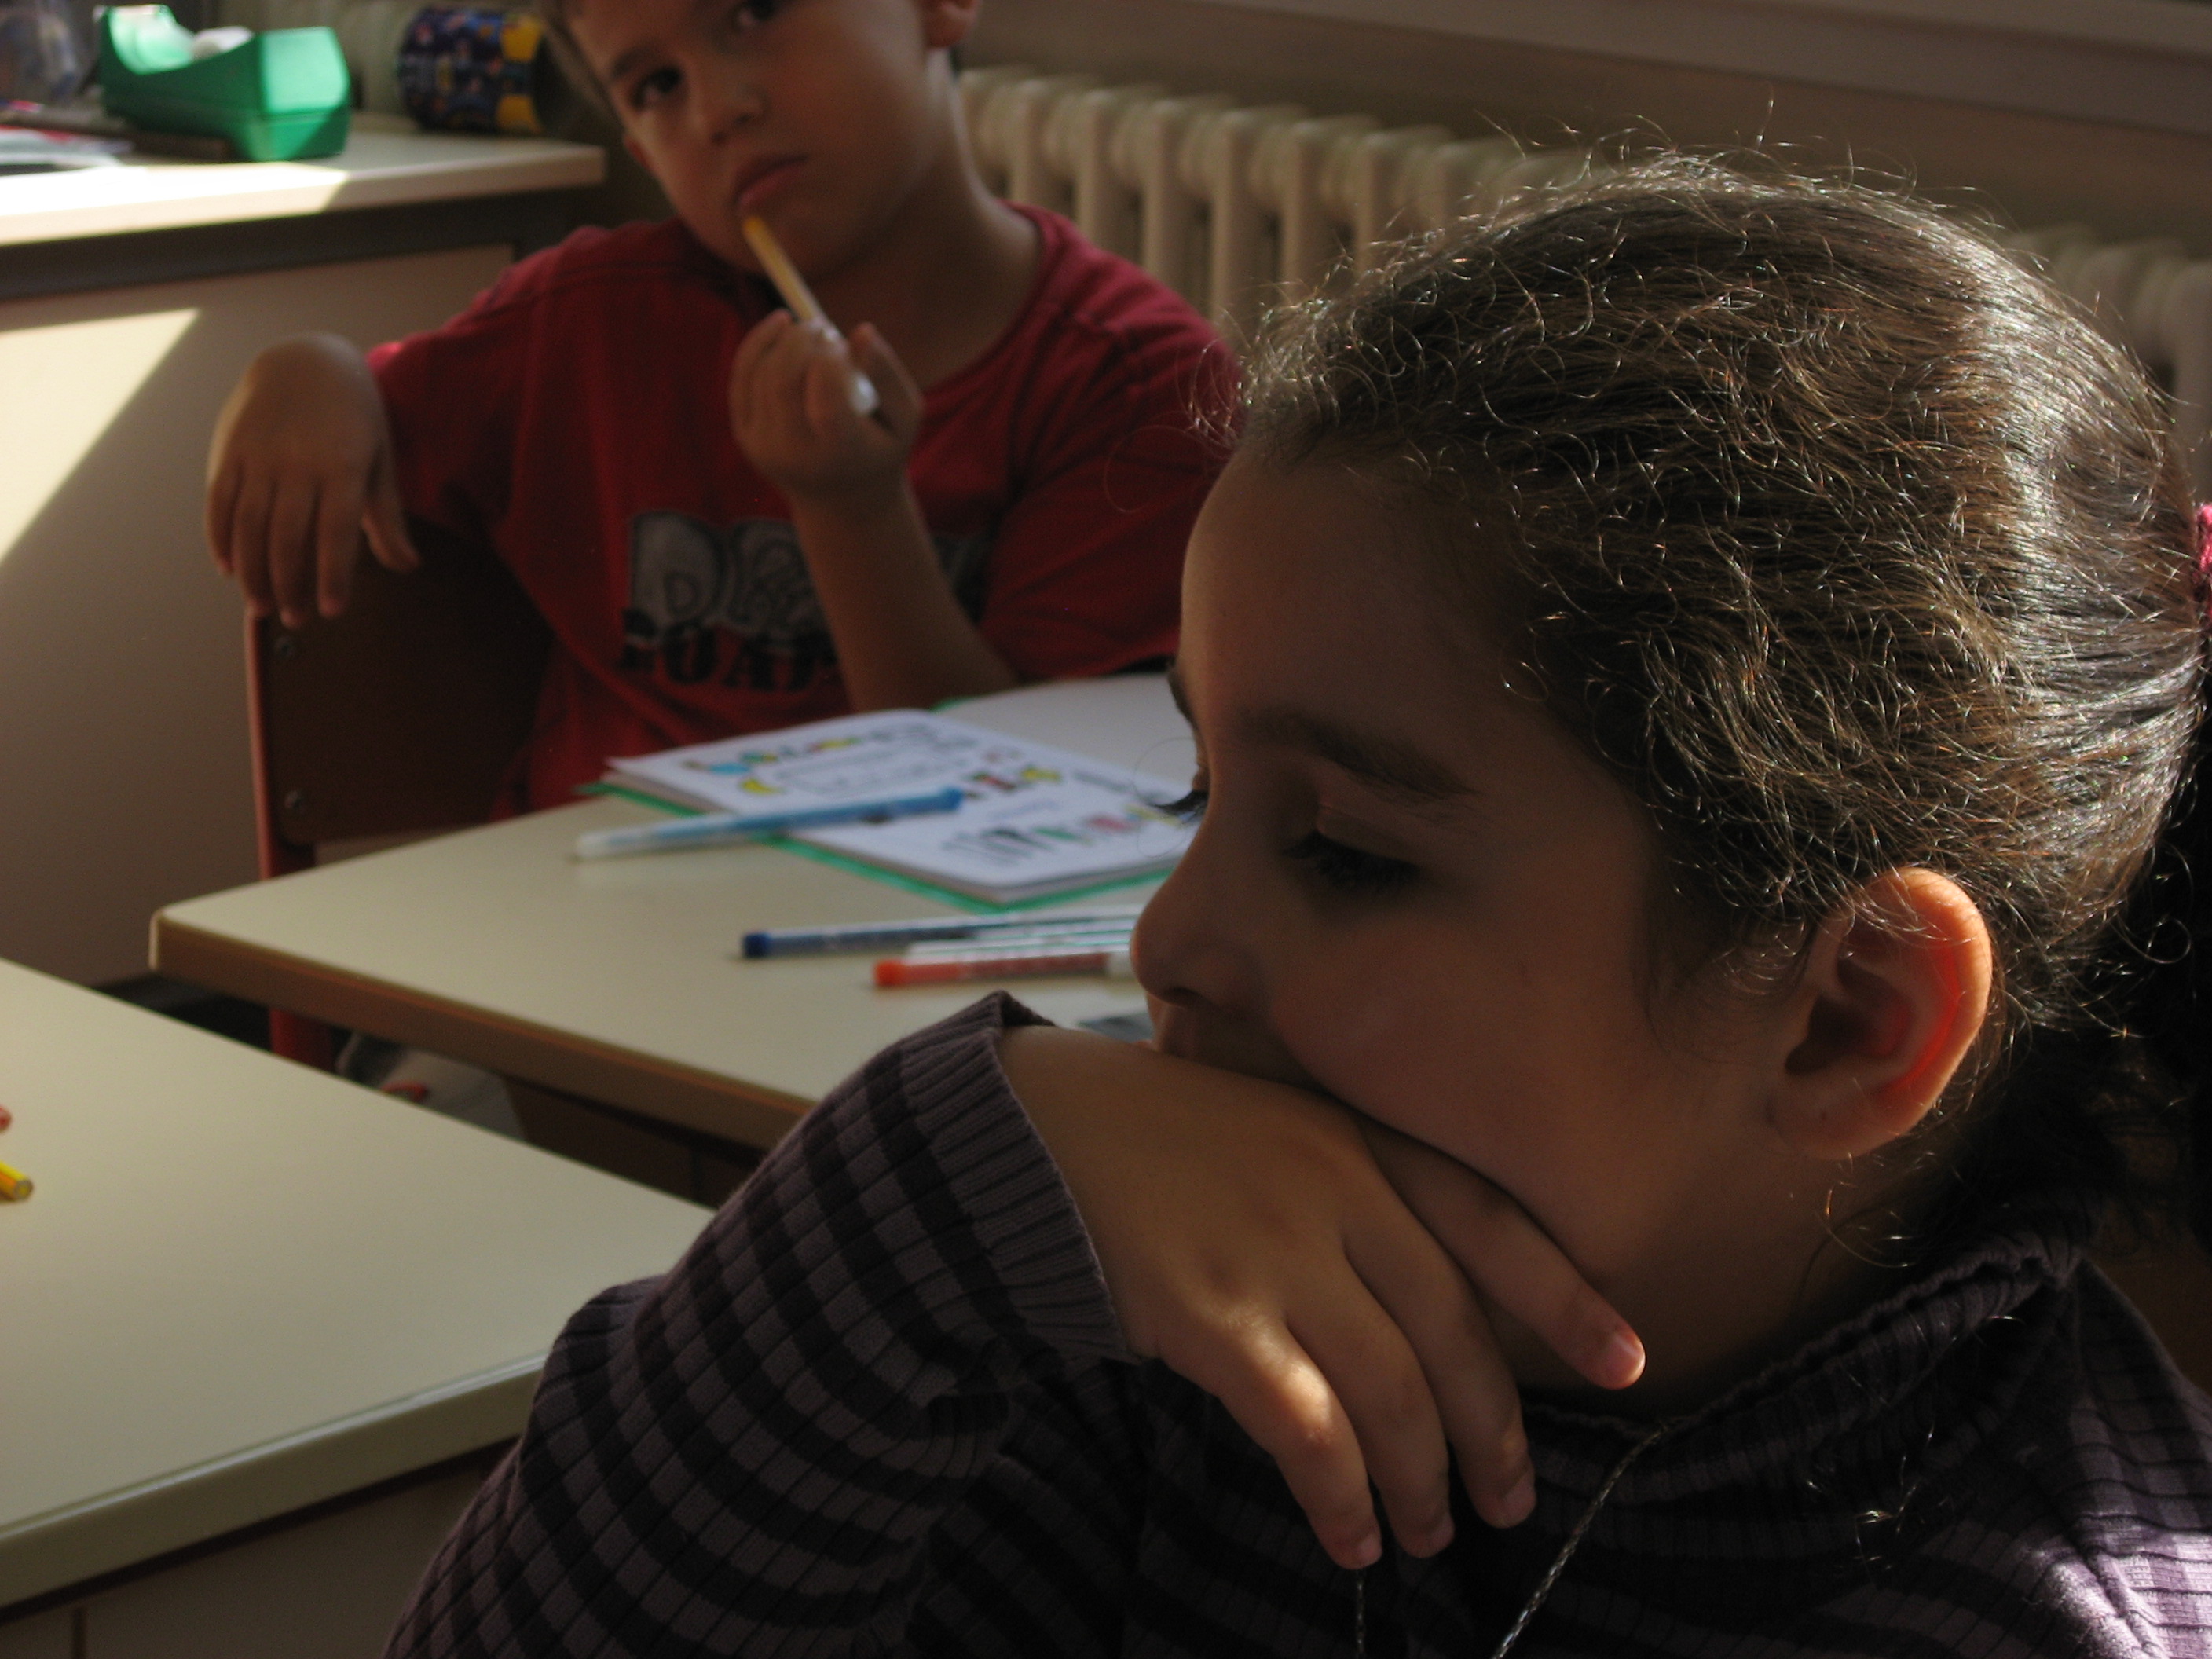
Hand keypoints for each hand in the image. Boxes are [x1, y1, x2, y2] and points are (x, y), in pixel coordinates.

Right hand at [205, 334, 418, 628]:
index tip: (331, 612)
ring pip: (249, 525)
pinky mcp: (229, 451)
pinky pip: (219, 502)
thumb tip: (407, 566)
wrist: (304, 358)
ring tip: (262, 607)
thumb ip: (388, 516)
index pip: (336, 533)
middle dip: (290, 584)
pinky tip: (228, 568)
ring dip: (252, 571)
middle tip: (295, 621)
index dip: (332, 576)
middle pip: (287, 537)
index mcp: (342, 466)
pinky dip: (220, 538)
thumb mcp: (380, 459)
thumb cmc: (354, 417)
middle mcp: (297, 462)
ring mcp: (258, 455)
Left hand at [728, 312, 920, 509]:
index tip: (844, 350)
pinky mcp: (746, 437)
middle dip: (801, 339)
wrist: (841, 501)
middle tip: (823, 328)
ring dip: (784, 340)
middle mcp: (795, 453)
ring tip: (812, 335)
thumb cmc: (880, 450)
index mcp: (840, 451)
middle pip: (782, 379)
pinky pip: (742, 379)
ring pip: (761, 373)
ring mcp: (764, 446)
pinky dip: (757, 345)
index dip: (831, 358)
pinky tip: (780, 324)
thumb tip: (862, 330)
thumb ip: (888, 374)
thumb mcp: (906, 418)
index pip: (824, 395)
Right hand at [996, 1026, 1641, 1570]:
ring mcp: (1274, 1249)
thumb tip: (1426, 1328)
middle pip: (1449, 1331)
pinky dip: (1338, 1493)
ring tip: (1426, 1533)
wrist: (1039, 1132)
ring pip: (1390, 1392)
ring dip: (1420, 1481)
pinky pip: (1304, 1427)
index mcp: (1358, 1141)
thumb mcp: (1278, 1132)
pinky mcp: (1211, 1314)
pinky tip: (1349, 1533)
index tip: (1627, 1363)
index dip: (1563, 1297)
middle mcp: (1333, 1189)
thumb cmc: (1166, 1141)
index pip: (1488, 1223)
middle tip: (1509, 1500)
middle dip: (1491, 1432)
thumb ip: (1356, 1199)